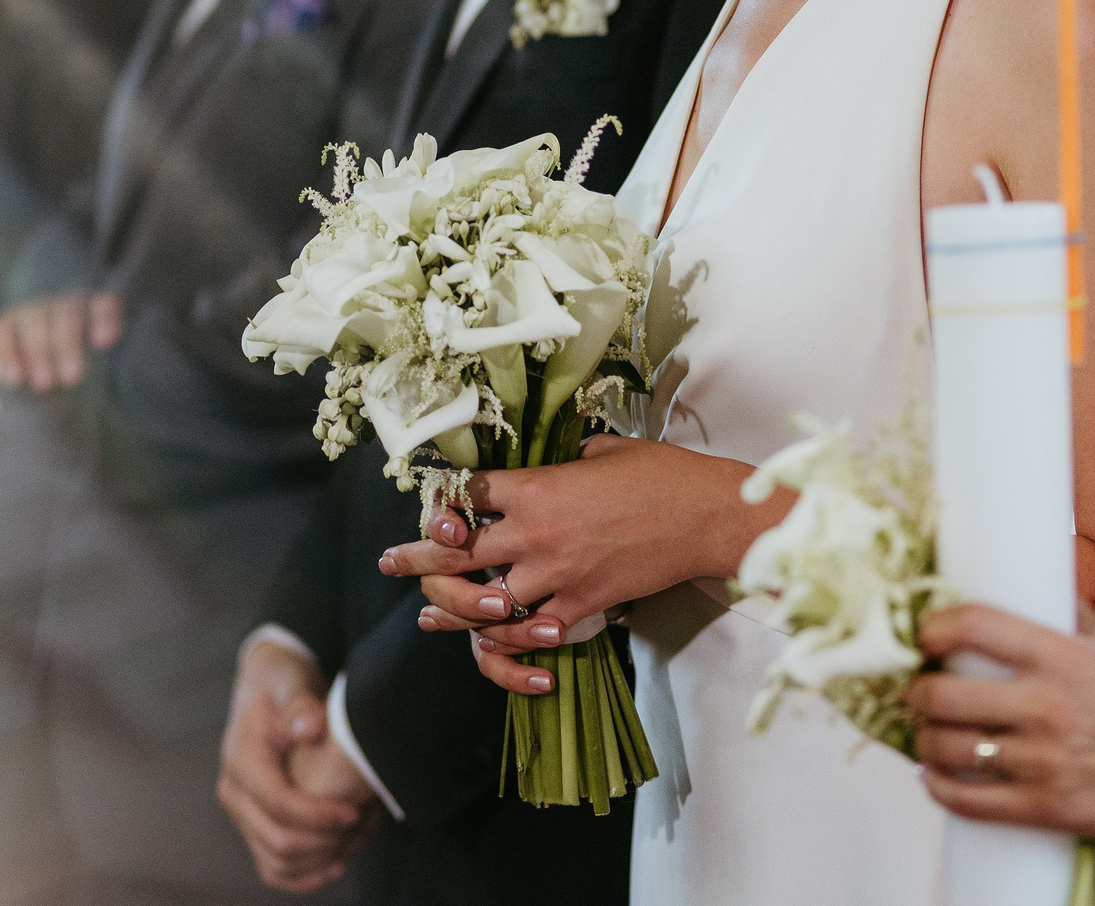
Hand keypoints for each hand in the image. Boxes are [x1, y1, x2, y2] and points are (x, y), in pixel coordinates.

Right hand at [0, 291, 121, 390]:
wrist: (37, 374)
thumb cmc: (76, 369)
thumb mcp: (98, 367)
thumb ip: (104, 363)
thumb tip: (105, 355)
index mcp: (93, 311)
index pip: (104, 305)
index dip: (105, 319)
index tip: (104, 342)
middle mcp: (63, 305)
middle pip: (67, 315)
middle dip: (68, 345)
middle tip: (72, 379)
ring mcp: (32, 311)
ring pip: (35, 321)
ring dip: (38, 351)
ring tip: (44, 385)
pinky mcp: (6, 323)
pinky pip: (3, 331)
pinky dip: (7, 354)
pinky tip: (13, 378)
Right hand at [217, 640, 375, 891]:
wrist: (266, 687)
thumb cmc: (282, 682)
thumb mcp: (291, 681)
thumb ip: (300, 703)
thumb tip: (309, 727)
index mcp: (241, 759)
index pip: (277, 802)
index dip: (317, 815)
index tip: (354, 811)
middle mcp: (234, 791)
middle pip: (276, 838)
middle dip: (323, 841)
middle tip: (362, 827)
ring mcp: (241, 811)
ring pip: (274, 860)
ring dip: (316, 861)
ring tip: (354, 844)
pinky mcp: (253, 823)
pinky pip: (271, 866)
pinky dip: (301, 875)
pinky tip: (333, 866)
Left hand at [377, 435, 786, 693]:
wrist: (705, 518)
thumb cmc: (660, 473)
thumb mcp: (604, 450)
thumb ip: (568, 460)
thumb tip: (560, 463)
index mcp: (536, 487)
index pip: (468, 494)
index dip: (441, 498)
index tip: (426, 503)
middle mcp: (534, 534)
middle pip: (455, 553)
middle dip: (415, 558)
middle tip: (389, 561)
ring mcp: (556, 575)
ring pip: (483, 603)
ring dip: (451, 610)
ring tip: (428, 614)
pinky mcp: (582, 605)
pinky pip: (530, 632)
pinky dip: (507, 641)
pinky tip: (487, 644)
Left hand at [909, 603, 1094, 862]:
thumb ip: (1075, 616)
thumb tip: (1047, 576)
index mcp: (1065, 659)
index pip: (976, 626)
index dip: (935, 626)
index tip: (927, 633)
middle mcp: (1047, 707)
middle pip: (943, 693)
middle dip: (918, 691)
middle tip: (920, 689)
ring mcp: (1043, 762)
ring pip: (947, 748)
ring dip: (924, 740)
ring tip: (927, 732)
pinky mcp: (1046, 808)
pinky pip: (969, 801)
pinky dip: (940, 790)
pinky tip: (937, 779)